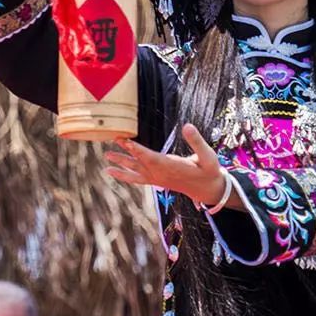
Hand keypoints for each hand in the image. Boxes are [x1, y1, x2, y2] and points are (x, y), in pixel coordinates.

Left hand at [104, 123, 226, 206]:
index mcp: (172, 167)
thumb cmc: (209, 171)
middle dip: (125, 153)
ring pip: (136, 171)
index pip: (150, 157)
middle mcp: (161, 174)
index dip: (137, 149)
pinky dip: (124, 175)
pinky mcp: (156, 180)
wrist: (207, 189)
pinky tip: (112, 171)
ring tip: (107, 158)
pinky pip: (137, 179)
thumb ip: (197, 141)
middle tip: (112, 144)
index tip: (125, 141)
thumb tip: (188, 126)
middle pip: (139, 163)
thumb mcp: (208, 156)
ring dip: (121, 164)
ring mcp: (157, 178)